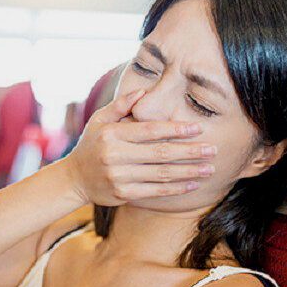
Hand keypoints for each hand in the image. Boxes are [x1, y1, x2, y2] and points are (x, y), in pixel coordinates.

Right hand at [63, 89, 216, 205]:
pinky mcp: (123, 194)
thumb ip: (121, 105)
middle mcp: (114, 155)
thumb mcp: (99, 120)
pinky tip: (192, 184)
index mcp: (111, 134)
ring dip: (188, 171)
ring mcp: (118, 176)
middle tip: (212, 149)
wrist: (73, 178)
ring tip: (209, 168)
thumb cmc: (91, 145)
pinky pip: (155, 191)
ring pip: (161, 174)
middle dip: (189, 151)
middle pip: (160, 153)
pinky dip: (175, 188)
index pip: (150, 130)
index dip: (176, 129)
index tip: (198, 128)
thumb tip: (143, 93)